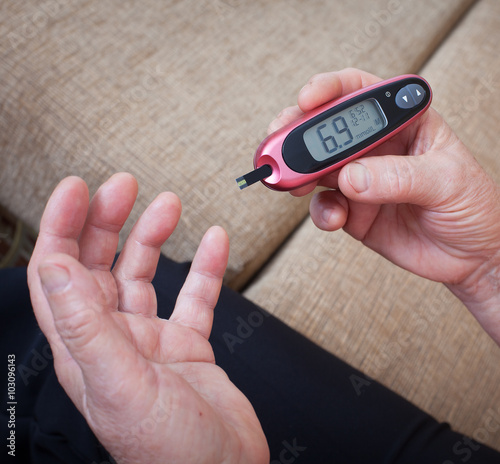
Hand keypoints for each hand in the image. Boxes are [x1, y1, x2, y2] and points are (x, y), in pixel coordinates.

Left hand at [27, 173, 268, 463]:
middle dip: (109, 221)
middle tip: (123, 185)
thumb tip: (53, 269)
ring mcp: (152, 340)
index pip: (59, 275)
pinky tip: (213, 243)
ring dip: (154, 237)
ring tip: (168, 204)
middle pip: (101, 266)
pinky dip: (204, 267)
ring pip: (146, 276)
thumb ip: (85, 327)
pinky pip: (195, 296)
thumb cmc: (171, 452)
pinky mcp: (187, 344)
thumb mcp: (121, 386)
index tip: (76, 189)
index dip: (62, 228)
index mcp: (85, 348)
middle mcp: (115, 339)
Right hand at [271, 68, 499, 344]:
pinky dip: (321, 212)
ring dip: (299, 174)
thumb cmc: (472, 206)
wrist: (471, 255)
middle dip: (297, 132)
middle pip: (327, 129)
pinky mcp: (353, 210)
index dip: (331, 89)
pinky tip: (334, 218)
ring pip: (317, 168)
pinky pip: (325, 206)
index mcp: (404, 123)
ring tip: (291, 182)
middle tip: (278, 143)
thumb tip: (350, 178)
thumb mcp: (446, 181)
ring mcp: (361, 179)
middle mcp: (376, 147)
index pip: (361, 93)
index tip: (308, 98)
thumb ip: (398, 177)